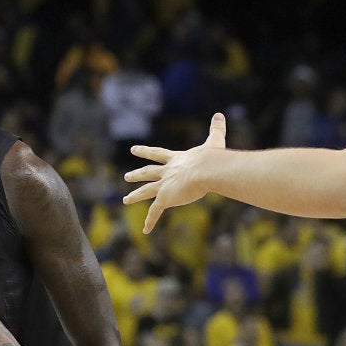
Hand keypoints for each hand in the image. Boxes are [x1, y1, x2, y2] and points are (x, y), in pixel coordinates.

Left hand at [123, 113, 226, 232]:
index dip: (145, 152)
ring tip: (125, 200)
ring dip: (135, 196)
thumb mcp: (215, 141)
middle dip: (137, 174)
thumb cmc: (213, 157)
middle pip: (148, 173)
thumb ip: (216, 129)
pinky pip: (155, 212)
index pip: (157, 154)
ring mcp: (165, 185)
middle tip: (126, 176)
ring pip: (146, 191)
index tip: (133, 149)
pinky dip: (150, 221)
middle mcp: (167, 172)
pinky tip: (145, 230)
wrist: (207, 169)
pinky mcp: (166, 198)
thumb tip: (220, 114)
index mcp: (176, 160)